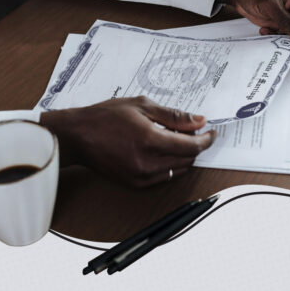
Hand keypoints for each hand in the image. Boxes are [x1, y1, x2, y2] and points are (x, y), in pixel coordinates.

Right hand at [39, 97, 215, 188]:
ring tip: (176, 139)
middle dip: (196, 146)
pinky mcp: (135, 184)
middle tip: (193, 131)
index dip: (206, 139)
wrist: (78, 137)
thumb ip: (174, 115)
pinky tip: (162, 151)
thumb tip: (199, 121)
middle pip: (188, 159)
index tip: (211, 132)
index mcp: (151, 140)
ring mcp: (141, 176)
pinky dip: (170, 165)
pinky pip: (164, 178)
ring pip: (178, 170)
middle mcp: (148, 163)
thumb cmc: (105, 117)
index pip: (192, 146)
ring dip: (184, 156)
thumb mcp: (141, 106)